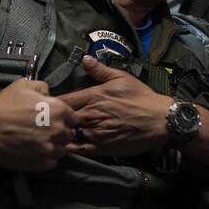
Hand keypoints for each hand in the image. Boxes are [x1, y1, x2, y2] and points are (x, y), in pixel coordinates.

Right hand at [0, 78, 76, 171]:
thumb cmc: (3, 103)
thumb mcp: (25, 85)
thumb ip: (43, 88)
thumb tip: (49, 94)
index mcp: (58, 111)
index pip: (73, 119)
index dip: (63, 119)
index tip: (53, 120)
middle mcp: (57, 131)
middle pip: (68, 136)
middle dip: (59, 133)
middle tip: (44, 132)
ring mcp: (49, 149)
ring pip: (61, 151)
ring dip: (53, 147)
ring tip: (38, 143)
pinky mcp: (40, 163)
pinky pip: (51, 163)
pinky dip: (45, 158)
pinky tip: (34, 151)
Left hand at [58, 56, 172, 156]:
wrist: (160, 121)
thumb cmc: (142, 98)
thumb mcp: (122, 78)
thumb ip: (100, 70)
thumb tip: (84, 58)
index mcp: (93, 97)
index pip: (63, 100)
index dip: (52, 103)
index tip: (48, 104)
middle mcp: (91, 116)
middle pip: (62, 118)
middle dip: (54, 119)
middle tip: (48, 120)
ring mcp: (96, 133)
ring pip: (68, 134)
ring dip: (62, 133)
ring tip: (55, 133)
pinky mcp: (102, 148)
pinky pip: (79, 149)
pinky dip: (70, 147)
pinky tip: (66, 145)